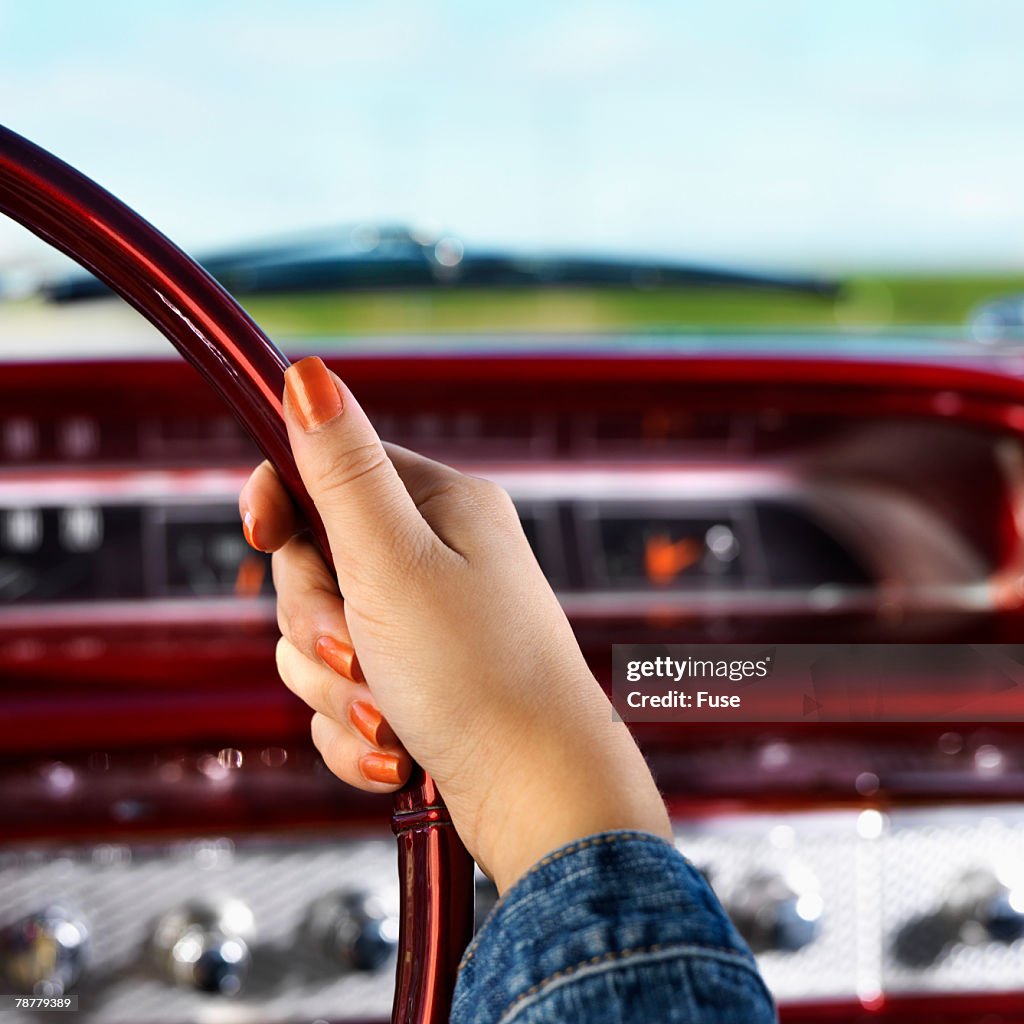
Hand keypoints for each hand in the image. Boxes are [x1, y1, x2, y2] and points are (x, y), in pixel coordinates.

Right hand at [239, 356, 670, 892]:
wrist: (540, 799)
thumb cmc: (479, 676)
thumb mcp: (395, 561)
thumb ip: (342, 471)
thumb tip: (309, 373)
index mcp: (442, 507)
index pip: (330, 471)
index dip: (283, 502)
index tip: (262, 533)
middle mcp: (439, 558)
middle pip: (314, 563)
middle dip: (317, 620)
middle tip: (356, 651)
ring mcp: (430, 625)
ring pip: (320, 638)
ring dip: (335, 687)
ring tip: (387, 714)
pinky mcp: (419, 684)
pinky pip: (343, 695)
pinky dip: (355, 730)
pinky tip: (395, 751)